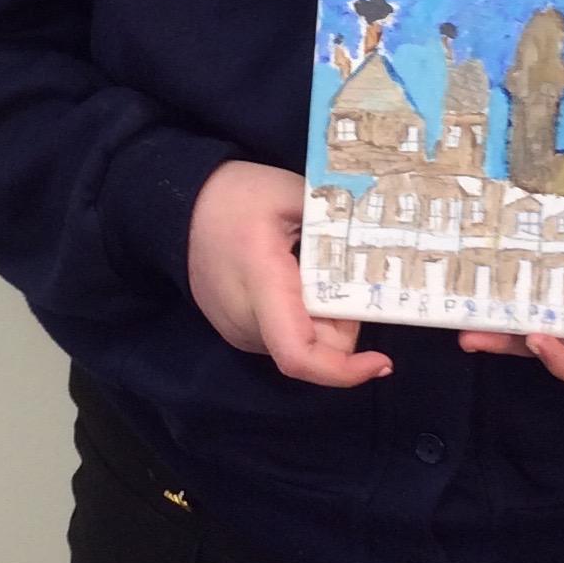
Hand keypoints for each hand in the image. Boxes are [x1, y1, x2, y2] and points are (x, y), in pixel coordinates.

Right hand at [187, 160, 391, 390]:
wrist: (181, 207)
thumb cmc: (234, 195)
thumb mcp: (291, 193)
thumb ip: (336, 219)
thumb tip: (380, 234)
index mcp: (260, 282)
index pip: (299, 354)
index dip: (344, 370)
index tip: (382, 360)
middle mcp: (245, 320)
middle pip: (313, 351)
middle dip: (345, 326)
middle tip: (348, 276)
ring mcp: (237, 331)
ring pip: (302, 347)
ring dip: (325, 322)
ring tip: (317, 271)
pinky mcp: (236, 333)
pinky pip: (284, 339)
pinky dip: (306, 320)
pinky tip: (299, 281)